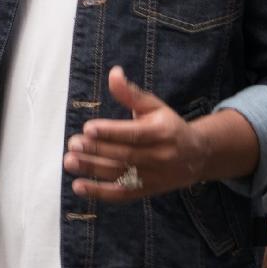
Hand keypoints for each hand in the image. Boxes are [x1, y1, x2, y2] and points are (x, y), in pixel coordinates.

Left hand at [64, 67, 210, 201]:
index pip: (134, 133)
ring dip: (92, 170)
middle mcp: (160, 156)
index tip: (88, 128)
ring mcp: (153, 177)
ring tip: (69, 161)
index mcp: (162, 131)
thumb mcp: (155, 106)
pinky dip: (99, 192)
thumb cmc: (169, 126)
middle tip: (73, 144)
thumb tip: (113, 73)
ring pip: (120, 174)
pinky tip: (78, 186)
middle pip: (124, 154)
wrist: (196, 157)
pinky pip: (121, 194)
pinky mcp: (145, 191)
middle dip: (96, 150)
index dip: (110, 132)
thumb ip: (131, 93)